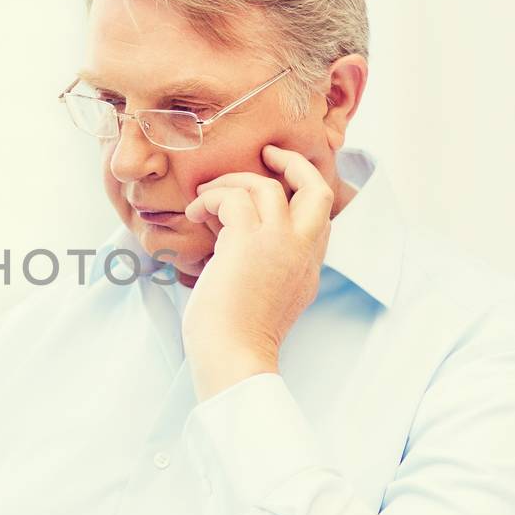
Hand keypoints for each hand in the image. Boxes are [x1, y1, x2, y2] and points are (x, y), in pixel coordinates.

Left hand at [182, 144, 334, 399]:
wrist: (233, 359)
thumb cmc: (234, 338)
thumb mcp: (259, 294)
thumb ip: (258, 262)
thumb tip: (225, 232)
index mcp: (308, 267)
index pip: (320, 216)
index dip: (296, 195)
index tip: (268, 188)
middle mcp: (303, 251)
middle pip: (317, 187)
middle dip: (292, 164)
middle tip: (265, 155)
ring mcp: (281, 243)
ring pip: (266, 185)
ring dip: (230, 183)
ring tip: (204, 199)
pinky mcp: (249, 241)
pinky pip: (233, 197)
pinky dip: (210, 198)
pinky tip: (194, 214)